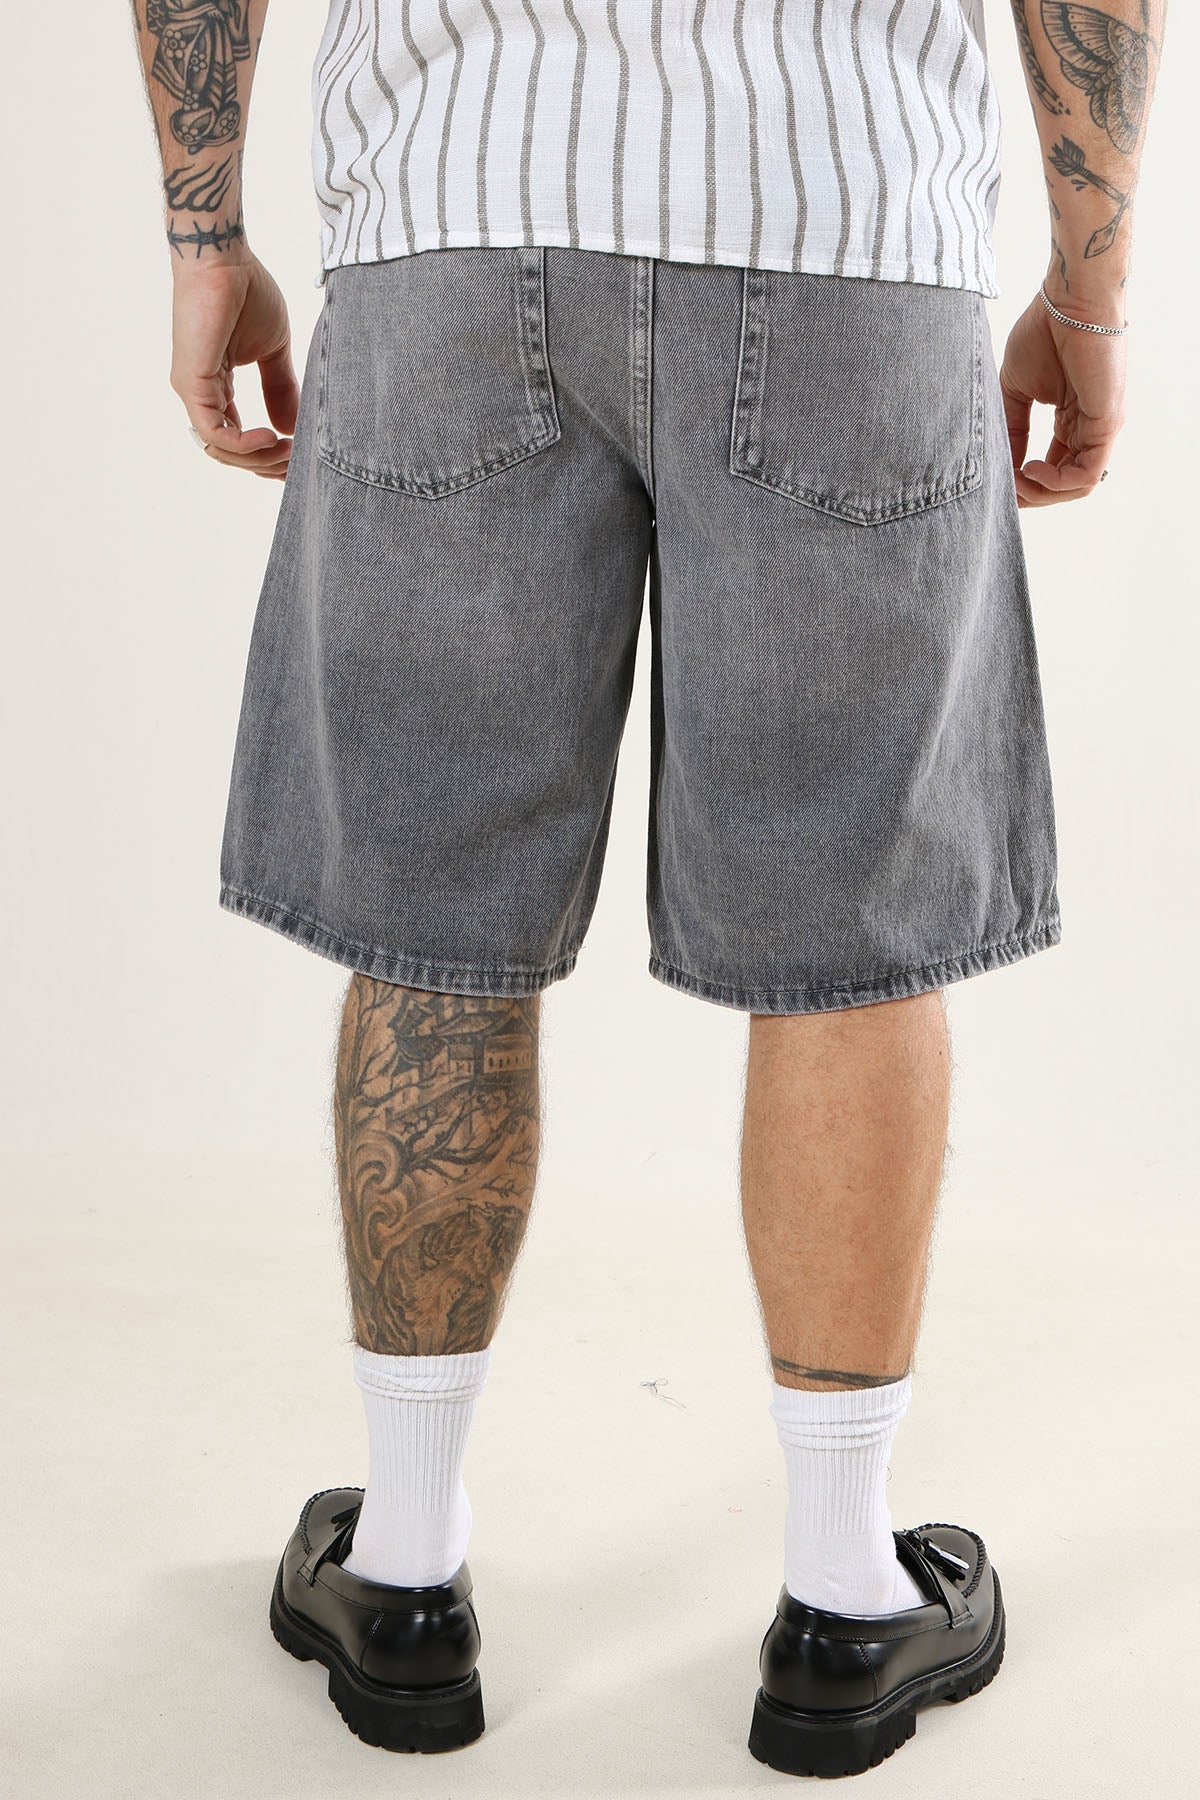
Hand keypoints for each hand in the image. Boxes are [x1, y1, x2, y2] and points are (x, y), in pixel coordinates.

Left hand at [170, 254, 299, 480]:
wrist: (224, 258)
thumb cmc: (245, 292)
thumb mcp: (274, 351)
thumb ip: (281, 389)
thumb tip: (291, 427)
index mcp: (217, 388)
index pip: (238, 439)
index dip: (268, 456)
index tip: (299, 459)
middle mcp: (201, 394)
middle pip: (231, 452)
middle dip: (267, 464)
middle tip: (298, 463)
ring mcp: (193, 391)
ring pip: (222, 449)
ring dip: (259, 458)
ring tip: (289, 450)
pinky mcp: (192, 383)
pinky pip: (215, 432)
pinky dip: (244, 444)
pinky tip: (272, 437)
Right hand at [999, 282, 1126, 507]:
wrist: (1068, 301)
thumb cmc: (1043, 333)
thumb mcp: (1015, 389)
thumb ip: (1011, 428)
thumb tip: (1002, 463)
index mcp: (1071, 419)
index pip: (1055, 468)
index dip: (1026, 484)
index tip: (998, 483)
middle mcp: (1089, 428)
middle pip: (1065, 484)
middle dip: (1032, 494)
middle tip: (1004, 490)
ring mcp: (1101, 428)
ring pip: (1077, 486)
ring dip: (1042, 493)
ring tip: (1015, 481)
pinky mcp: (1108, 424)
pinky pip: (1086, 474)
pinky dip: (1057, 482)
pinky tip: (1031, 468)